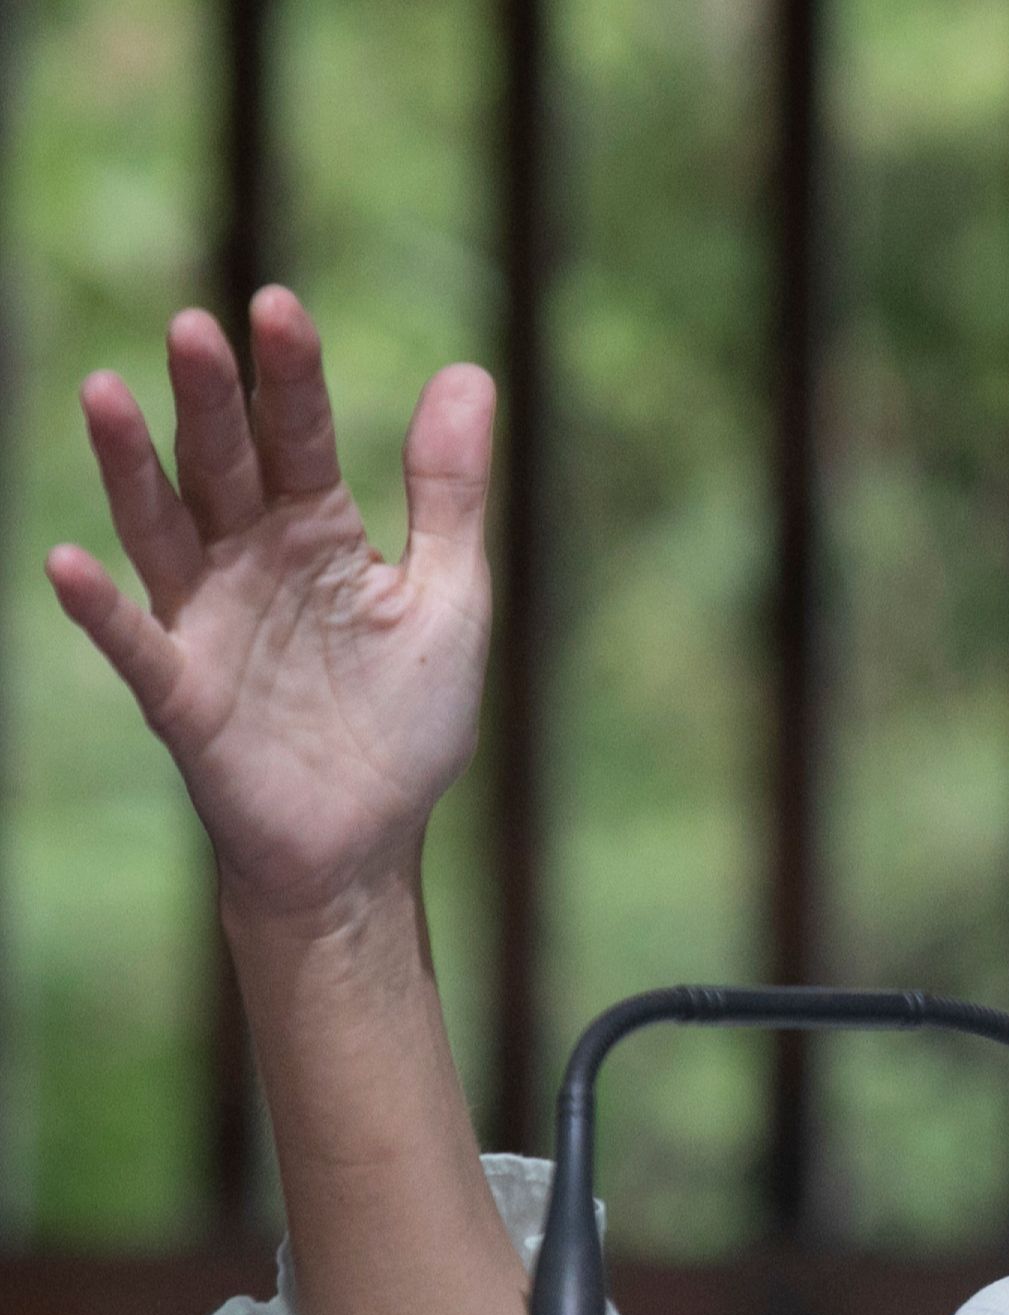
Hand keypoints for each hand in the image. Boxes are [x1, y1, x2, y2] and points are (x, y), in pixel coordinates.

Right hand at [46, 286, 494, 928]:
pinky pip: (136, 644)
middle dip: (210, 399)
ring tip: (106, 392)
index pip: (300, 437)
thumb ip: (448, 491)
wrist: (369, 841)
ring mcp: (210, 623)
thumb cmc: (406, 720)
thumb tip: (467, 370)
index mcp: (321, 533)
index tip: (278, 306)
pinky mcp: (185, 697)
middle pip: (224, 465)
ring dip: (132, 466)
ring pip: (163, 529)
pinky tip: (70, 562)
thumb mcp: (451, 596)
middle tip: (196, 327)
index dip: (290, 376)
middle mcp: (252, 562)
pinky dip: (101, 609)